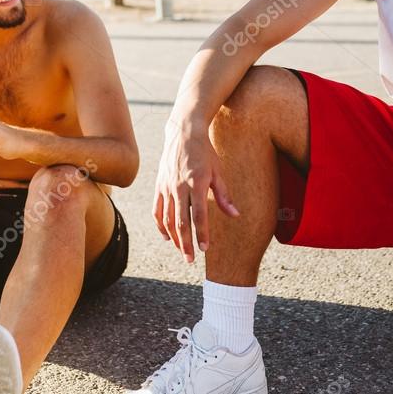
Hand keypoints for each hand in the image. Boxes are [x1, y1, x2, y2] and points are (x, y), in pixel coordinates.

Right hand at [153, 120, 238, 262]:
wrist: (183, 133)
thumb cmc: (205, 153)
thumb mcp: (218, 172)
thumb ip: (224, 196)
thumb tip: (235, 215)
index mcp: (197, 182)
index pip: (198, 214)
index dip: (201, 233)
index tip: (204, 249)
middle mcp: (179, 186)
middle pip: (180, 221)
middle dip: (185, 242)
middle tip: (190, 259)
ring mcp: (166, 186)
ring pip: (167, 218)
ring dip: (174, 237)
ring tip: (181, 251)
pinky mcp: (159, 185)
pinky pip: (157, 210)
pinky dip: (160, 225)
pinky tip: (167, 236)